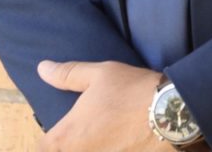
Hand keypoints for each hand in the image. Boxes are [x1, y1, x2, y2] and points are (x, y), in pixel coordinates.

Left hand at [36, 59, 163, 151]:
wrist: (169, 113)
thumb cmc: (130, 91)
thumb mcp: (98, 74)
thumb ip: (67, 74)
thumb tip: (42, 68)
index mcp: (66, 137)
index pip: (42, 148)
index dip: (49, 142)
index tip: (60, 133)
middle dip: (71, 147)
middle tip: (88, 132)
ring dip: (92, 148)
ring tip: (107, 138)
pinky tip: (120, 146)